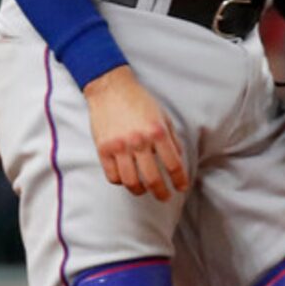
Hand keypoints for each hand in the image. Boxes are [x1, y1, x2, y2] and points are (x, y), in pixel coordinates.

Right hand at [83, 65, 188, 199]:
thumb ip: (171, 138)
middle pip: (152, 178)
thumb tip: (178, 158)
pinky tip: (126, 179)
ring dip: (140, 191)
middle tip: (165, 197)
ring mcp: (119, 147)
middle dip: (161, 193)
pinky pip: (112, 176)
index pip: (173, 164)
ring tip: (144, 191)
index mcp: (157, 132)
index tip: (181, 187)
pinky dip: (121, 182)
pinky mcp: (103, 149)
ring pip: (130, 181)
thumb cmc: (138, 100)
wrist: (110, 88)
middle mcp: (138, 141)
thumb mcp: (162, 116)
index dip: (180, 180)